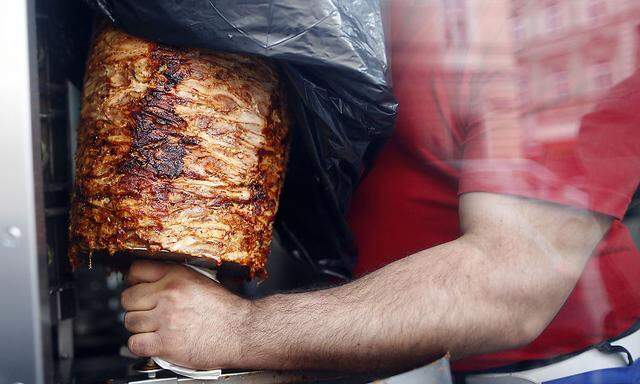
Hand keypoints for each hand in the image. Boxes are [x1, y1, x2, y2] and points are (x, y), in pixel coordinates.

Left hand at [121, 260, 250, 369]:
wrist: (242, 331)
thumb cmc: (225, 310)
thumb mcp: (202, 280)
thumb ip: (175, 279)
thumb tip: (151, 283)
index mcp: (177, 276)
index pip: (136, 270)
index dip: (133, 281)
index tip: (137, 288)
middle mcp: (169, 294)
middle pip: (128, 298)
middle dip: (135, 306)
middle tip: (146, 312)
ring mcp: (166, 319)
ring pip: (129, 321)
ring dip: (139, 327)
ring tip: (153, 328)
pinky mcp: (166, 343)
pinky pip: (135, 344)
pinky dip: (140, 345)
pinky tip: (152, 342)